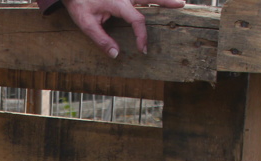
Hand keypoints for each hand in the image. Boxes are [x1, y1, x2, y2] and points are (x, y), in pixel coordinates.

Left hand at [59, 0, 185, 57]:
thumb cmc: (79, 4)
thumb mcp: (86, 24)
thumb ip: (101, 39)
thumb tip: (116, 55)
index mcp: (118, 2)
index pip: (137, 19)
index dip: (142, 36)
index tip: (142, 50)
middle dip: (166, 1)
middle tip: (182, 4)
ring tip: (179, 0)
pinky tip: (157, 2)